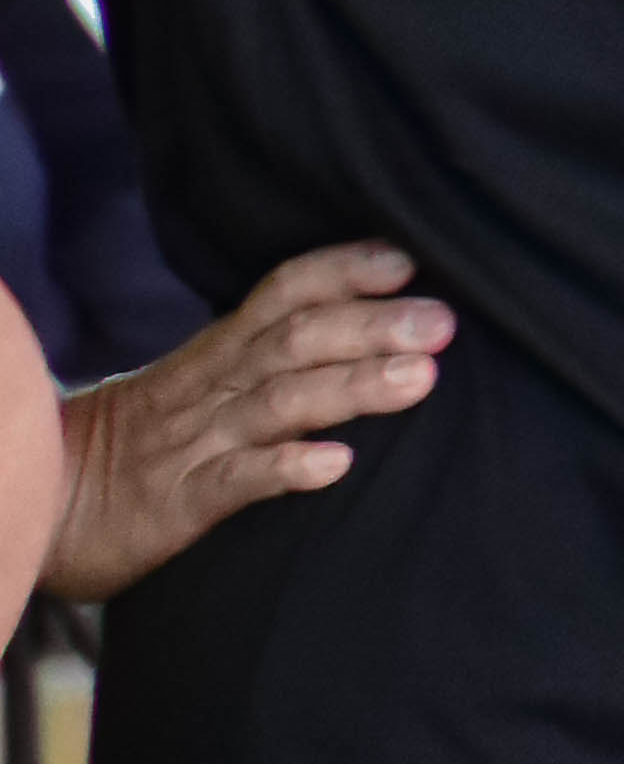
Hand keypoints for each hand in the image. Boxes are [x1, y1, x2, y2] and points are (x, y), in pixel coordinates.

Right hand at [47, 244, 450, 602]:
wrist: (40, 500)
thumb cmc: (140, 443)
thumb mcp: (198, 386)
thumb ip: (268, 357)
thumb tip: (369, 328)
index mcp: (218, 354)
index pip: (284, 294)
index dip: (344, 271)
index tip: (410, 260)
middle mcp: (211, 388)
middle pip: (295, 340)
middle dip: (371, 325)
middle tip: (443, 321)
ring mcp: (194, 443)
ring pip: (278, 402)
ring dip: (351, 386)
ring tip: (417, 379)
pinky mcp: (176, 502)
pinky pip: (233, 480)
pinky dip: (283, 469)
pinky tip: (333, 464)